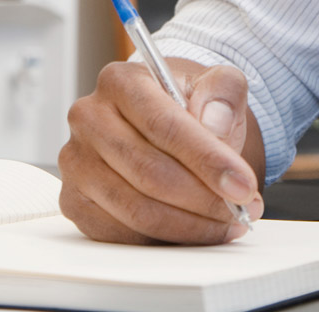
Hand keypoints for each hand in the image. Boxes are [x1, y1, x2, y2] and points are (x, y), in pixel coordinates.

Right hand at [58, 59, 264, 243]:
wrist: (167, 120)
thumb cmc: (190, 102)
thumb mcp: (217, 82)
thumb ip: (224, 91)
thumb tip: (214, 123)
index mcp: (121, 81)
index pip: (165, 126)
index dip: (207, 160)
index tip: (243, 185)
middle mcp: (90, 118)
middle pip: (149, 172)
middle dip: (204, 198)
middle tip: (242, 209)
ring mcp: (77, 163)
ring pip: (136, 210)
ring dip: (189, 225)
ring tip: (227, 222)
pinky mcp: (75, 201)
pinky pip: (120, 233)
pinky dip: (165, 239)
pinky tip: (196, 230)